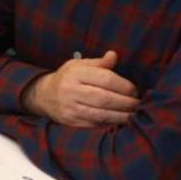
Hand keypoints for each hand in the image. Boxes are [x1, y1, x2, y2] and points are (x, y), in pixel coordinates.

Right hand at [21, 50, 139, 126]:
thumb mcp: (78, 65)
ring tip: (134, 114)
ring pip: (102, 114)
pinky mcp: (71, 121)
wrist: (43, 95)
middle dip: (126, 102)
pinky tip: (120, 122)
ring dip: (122, 116)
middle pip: (105, 98)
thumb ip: (98, 62)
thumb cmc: (67, 78)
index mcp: (75, 73)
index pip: (106, 79)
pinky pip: (95, 124)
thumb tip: (113, 55)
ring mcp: (70, 108)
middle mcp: (71, 90)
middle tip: (138, 104)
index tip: (134, 90)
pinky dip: (110, 123)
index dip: (124, 86)